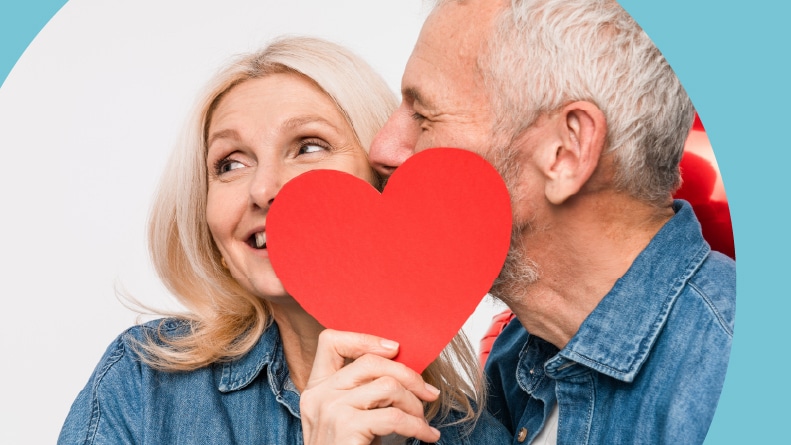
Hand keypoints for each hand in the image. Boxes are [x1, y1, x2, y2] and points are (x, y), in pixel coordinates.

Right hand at [300, 329, 440, 444]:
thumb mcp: (351, 417)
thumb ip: (363, 391)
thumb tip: (402, 365)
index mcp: (316, 388)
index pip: (330, 341)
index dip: (365, 339)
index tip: (395, 349)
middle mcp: (318, 395)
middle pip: (370, 362)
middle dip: (408, 375)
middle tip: (428, 393)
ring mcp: (329, 410)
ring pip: (387, 386)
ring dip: (414, 404)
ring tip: (422, 421)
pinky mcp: (346, 427)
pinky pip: (394, 416)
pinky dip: (418, 427)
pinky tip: (427, 436)